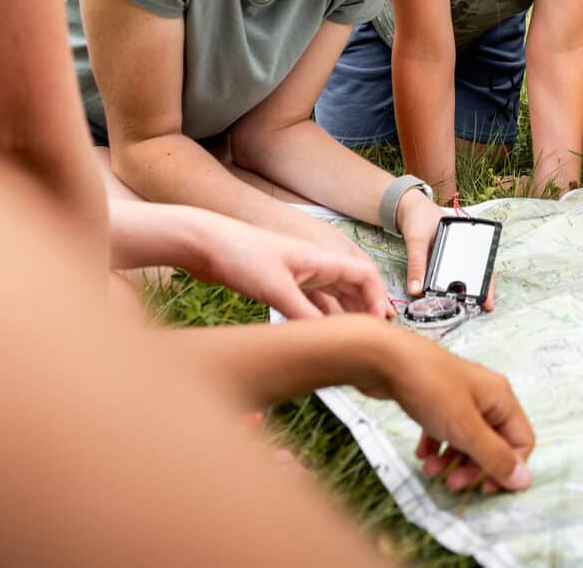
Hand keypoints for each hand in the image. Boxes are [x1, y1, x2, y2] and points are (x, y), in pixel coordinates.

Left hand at [199, 214, 391, 320]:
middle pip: (352, 286)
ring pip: (331, 296)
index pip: (364, 274)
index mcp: (320, 259)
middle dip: (365, 308)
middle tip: (372, 335)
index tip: (377, 323)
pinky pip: (310, 302)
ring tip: (351, 338)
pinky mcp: (281, 284)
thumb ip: (305, 315)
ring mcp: (298, 274)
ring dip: (344, 314)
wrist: (205, 243)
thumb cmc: (240, 256)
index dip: (376, 297)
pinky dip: (320, 317)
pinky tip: (321, 333)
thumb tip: (330, 339)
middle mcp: (314, 265)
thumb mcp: (276, 289)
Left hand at [354, 328, 534, 494]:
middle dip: (474, 468)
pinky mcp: (436, 399)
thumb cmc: (429, 389)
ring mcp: (459, 397)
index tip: (483, 488)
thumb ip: (494, 456)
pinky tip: (422, 455)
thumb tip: (524, 481)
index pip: (521, 441)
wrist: (383, 357)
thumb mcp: (465, 428)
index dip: (507, 468)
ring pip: (467, 439)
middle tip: (452, 484)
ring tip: (430, 471)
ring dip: (452, 461)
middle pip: (493, 443)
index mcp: (501, 398)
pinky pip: (445, 430)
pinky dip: (436, 446)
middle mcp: (485, 396)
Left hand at [395, 190, 496, 309]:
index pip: (482, 258)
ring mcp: (455, 252)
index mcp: (465, 234)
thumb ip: (417, 264)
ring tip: (469, 306)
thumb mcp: (416, 239)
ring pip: (464, 273)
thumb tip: (416, 290)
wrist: (407, 208)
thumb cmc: (417, 218)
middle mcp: (464, 244)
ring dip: (466, 289)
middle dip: (480, 288)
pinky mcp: (444, 259)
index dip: (486, 279)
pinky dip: (451, 286)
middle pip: (477, 268)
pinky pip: (450, 274)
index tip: (487, 296)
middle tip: (484, 306)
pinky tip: (450, 297)